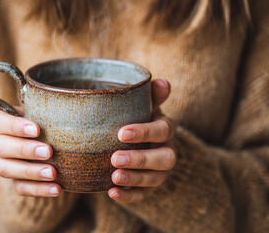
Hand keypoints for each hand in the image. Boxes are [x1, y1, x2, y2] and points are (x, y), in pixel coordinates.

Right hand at [0, 107, 60, 196]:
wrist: (42, 138)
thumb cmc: (41, 119)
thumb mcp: (40, 109)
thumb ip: (45, 107)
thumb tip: (66, 105)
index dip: (14, 126)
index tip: (36, 129)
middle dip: (24, 149)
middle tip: (48, 151)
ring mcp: (1, 163)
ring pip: (6, 169)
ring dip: (30, 171)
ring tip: (52, 173)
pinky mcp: (13, 180)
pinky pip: (20, 187)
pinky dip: (39, 189)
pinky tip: (56, 188)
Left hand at [109, 78, 176, 202]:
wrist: (138, 142)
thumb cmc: (138, 119)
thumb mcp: (144, 106)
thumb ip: (152, 95)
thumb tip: (162, 82)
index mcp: (165, 129)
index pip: (163, 130)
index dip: (145, 132)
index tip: (122, 133)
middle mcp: (167, 151)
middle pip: (163, 158)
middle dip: (140, 159)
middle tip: (115, 159)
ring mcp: (159, 172)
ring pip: (155, 179)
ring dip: (135, 179)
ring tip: (114, 177)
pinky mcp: (149, 187)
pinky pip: (143, 195)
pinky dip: (129, 196)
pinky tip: (112, 193)